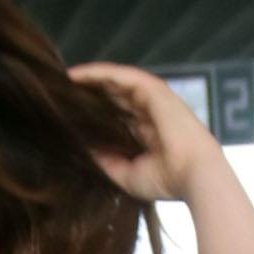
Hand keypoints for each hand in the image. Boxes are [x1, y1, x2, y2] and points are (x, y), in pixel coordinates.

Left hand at [64, 60, 220, 203]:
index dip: (91, 113)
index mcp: (145, 131)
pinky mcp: (153, 89)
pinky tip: (75, 75)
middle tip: (58, 94)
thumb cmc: (168, 181)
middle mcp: (148, 111)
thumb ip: (107, 162)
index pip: (114, 115)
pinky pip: (121, 75)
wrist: (195, 176)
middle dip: (87, 93)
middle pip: (112, 95)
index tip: (66, 115)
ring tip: (62, 80)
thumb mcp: (127, 174)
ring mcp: (152, 98)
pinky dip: (98, 73)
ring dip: (89, 79)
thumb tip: (83, 152)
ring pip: (114, 82)